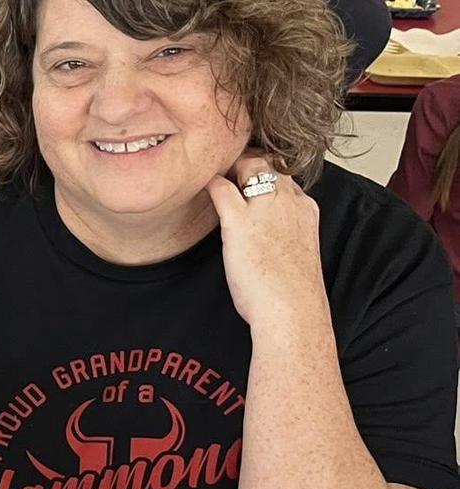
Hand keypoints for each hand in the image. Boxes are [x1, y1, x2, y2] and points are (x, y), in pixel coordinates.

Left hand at [204, 154, 329, 330]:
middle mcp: (288, 201)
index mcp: (305, 209)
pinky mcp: (239, 220)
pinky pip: (220, 187)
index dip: (265, 175)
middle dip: (247, 162)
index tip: (248, 181)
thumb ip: (284, 233)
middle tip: (226, 170)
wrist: (292, 308)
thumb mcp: (297, 250)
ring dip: (230, 167)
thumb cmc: (291, 291)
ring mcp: (265, 208)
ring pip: (249, 164)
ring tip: (214, 174)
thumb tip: (264, 235)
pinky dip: (209, 183)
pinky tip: (200, 188)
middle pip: (268, 163)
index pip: (285, 176)